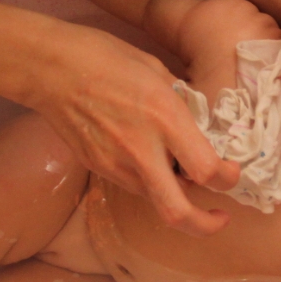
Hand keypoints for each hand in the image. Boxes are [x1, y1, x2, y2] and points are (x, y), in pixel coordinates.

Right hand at [32, 21, 242, 235]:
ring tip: (184, 176)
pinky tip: (152, 160)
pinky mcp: (98, 168)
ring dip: (177, 197)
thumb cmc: (105, 57)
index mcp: (164, 117)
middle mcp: (141, 149)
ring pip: (157, 201)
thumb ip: (181, 105)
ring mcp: (115, 164)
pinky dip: (152, 182)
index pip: (206, 170)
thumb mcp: (157, 71)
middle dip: (205, 224)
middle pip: (178, 212)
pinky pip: (135, 186)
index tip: (231, 171)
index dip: (227, 178)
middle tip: (220, 218)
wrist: (50, 68)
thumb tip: (198, 126)